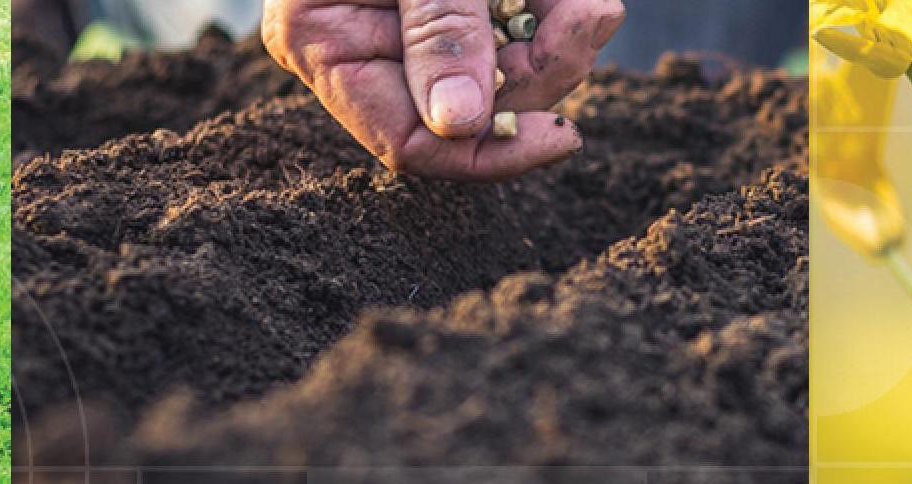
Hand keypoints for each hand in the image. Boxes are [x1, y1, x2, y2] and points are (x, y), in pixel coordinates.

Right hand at [262, 0, 623, 180]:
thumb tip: (460, 124)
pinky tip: (579, 0)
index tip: (564, 136)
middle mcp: (361, 44)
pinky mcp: (458, 6)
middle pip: (470, 112)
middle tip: (589, 19)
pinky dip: (553, 14)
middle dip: (542, 73)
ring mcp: (409, 28)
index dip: (488, 153)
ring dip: (559, 39)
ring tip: (589, 4)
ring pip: (505, 75)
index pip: (407, 140)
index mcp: (322, 41)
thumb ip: (440, 32)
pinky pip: (514, 35)